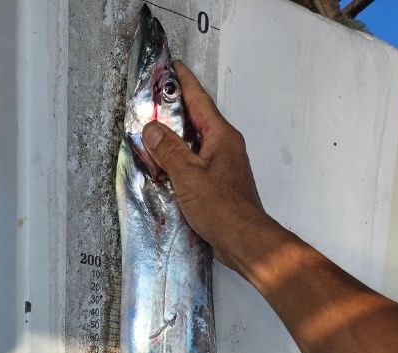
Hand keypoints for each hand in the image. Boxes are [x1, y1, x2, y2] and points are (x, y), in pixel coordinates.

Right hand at [142, 61, 272, 274]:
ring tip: (153, 134)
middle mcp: (225, 146)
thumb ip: (168, 150)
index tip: (172, 67)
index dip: (184, 83)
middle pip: (196, 120)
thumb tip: (152, 128)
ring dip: (175, 139)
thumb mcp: (188, 175)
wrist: (244, 241)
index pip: (199, 100)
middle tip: (153, 102)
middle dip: (175, 111)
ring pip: (195, 143)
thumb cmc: (222, 208)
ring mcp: (223, 166)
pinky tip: (166, 167)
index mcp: (221, 136)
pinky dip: (180, 161)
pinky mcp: (219, 185)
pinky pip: (196, 163)